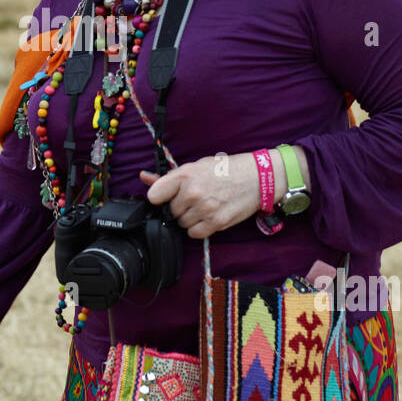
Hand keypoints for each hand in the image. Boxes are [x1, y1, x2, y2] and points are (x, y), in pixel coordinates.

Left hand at [140, 153, 261, 239]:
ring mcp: (204, 209)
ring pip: (182, 224)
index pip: (154, 195)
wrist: (258, 178)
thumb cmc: (227, 169)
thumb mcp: (197, 166)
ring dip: (190, 218)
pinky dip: (199, 228)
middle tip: (195, 198)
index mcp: (185, 175)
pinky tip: (209, 216)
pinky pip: (194, 234)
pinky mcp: (216, 222)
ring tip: (205, 205)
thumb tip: (143, 177)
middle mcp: (192, 192)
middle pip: (170, 211)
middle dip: (179, 207)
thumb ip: (169, 177)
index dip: (159, 197)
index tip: (166, 196)